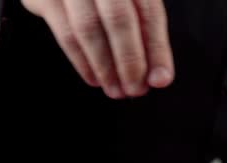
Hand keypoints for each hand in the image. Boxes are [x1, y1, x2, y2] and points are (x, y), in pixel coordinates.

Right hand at [21, 0, 173, 98]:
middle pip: (118, 18)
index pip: (148, 12)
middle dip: (130, 61)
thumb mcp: (130, 4)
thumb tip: (159, 78)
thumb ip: (147, 35)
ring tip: (116, 90)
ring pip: (88, 28)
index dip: (156, 49)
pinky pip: (66, 34)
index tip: (161, 80)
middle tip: (135, 89)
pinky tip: (95, 79)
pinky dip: (82, 62)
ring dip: (105, 67)